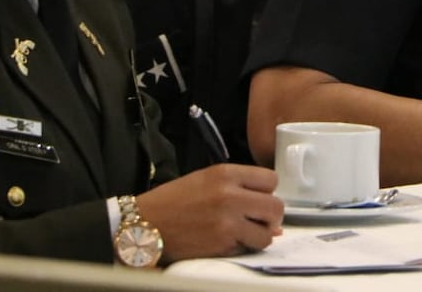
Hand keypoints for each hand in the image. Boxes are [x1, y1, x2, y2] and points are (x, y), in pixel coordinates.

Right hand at [137, 163, 282, 262]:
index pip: (270, 179)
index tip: (260, 199)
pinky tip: (231, 241)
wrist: (145, 223)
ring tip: (244, 233)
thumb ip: (239, 189)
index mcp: (224, 173)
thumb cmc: (173, 201)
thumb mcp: (205, 180)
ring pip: (268, 232)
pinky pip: (250, 247)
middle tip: (259, 220)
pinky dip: (245, 247)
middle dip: (271, 216)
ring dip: (260, 235)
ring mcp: (227, 221)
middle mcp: (229, 195)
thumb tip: (272, 217)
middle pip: (275, 206)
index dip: (268, 191)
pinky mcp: (222, 243)